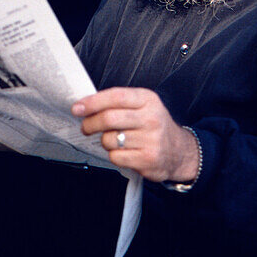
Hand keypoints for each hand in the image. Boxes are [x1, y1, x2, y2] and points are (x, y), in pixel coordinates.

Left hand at [72, 87, 198, 182]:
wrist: (179, 151)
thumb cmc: (153, 125)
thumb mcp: (142, 105)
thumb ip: (118, 102)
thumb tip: (84, 106)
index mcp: (148, 99)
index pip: (115, 96)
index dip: (92, 102)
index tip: (77, 108)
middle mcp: (151, 118)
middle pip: (109, 118)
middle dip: (90, 123)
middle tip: (85, 127)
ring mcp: (151, 140)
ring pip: (109, 139)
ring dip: (104, 141)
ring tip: (114, 140)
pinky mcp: (148, 159)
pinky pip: (116, 157)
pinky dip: (113, 155)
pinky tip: (123, 152)